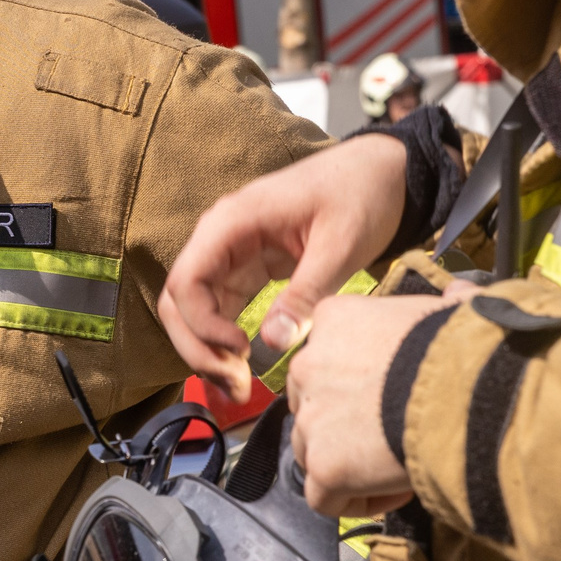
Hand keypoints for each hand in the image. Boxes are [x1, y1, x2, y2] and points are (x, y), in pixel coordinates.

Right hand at [159, 137, 409, 402]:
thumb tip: (273, 343)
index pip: (186, 283)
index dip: (203, 328)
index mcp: (232, 222)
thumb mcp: (339, 244)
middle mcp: (220, 238)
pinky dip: (225, 344)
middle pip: (179, 303)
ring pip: (195, 313)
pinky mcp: (248, 271)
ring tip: (240, 387)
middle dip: (198, 349)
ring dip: (208, 353)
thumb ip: (306, 292)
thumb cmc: (359, 193)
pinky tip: (244, 369)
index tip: (241, 353)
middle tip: (235, 385)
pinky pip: (220, 312)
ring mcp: (231, 255)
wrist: (381, 173)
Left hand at [282, 290, 473, 517]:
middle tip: (390, 431)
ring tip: (394, 463)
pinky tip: (393, 490)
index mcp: (333, 319)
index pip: (327, 355)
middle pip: (311, 403)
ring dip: (348, 461)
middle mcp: (308, 365)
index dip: (358, 382)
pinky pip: (324, 497)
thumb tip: (463, 294)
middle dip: (344, 422)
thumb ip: (447, 303)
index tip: (395, 394)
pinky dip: (355, 500)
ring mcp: (311, 419)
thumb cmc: (466, 348)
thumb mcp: (452, 309)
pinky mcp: (323, 467)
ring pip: (311, 451)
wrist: (467, 392)